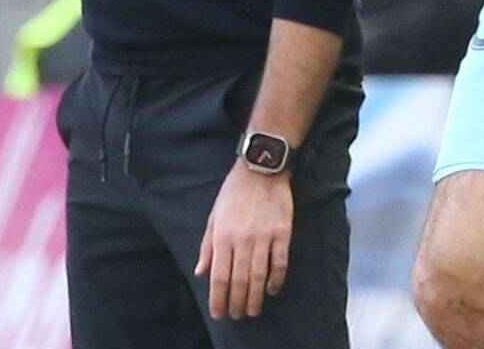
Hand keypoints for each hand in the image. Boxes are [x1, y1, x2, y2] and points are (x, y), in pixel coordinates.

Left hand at [195, 163, 293, 318]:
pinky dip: (276, 281)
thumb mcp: (214, 216)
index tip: (219, 314)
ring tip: (253, 310)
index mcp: (223, 236)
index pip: (219, 278)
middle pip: (239, 282)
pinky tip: (272, 290)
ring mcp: (264, 236)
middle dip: (237, 304)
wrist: (261, 167)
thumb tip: (200, 273)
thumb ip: (207, 246)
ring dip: (256, 298)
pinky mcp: (282, 232)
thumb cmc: (234, 192)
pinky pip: (280, 263)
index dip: (218, 300)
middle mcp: (242, 239)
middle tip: (238, 315)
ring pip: (259, 277)